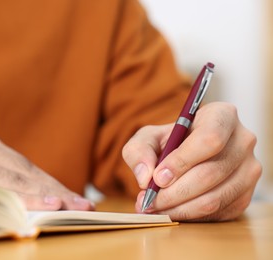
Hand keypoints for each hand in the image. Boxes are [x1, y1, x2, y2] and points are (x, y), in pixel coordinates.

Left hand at [0, 134, 92, 210]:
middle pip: (26, 175)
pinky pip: (20, 162)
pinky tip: (55, 187)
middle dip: (57, 192)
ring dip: (54, 184)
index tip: (59, 205)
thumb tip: (15, 217)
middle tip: (83, 204)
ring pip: (28, 167)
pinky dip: (39, 176)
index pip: (10, 187)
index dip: (36, 197)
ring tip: (77, 198)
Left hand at [122, 102, 261, 221]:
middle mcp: (242, 141)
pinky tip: (170, 211)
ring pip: (215, 198)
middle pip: (211, 173)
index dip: (182, 161)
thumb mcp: (148, 137)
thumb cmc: (169, 142)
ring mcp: (248, 170)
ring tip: (154, 209)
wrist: (186, 154)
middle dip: (174, 192)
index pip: (209, 139)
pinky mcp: (245, 194)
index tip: (158, 177)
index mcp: (221, 116)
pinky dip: (190, 216)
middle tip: (149, 201)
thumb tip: (145, 176)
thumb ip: (139, 151)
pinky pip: (218, 212)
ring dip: (179, 209)